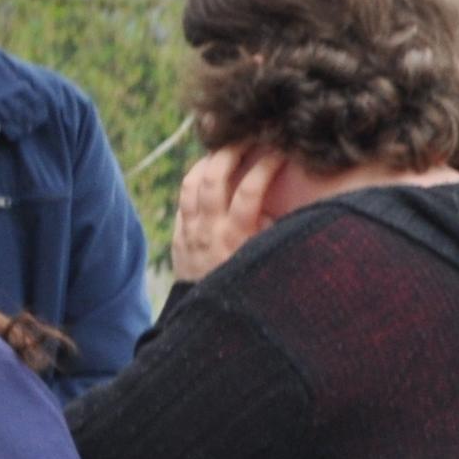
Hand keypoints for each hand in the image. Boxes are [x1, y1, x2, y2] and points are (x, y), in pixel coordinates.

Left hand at [174, 143, 280, 284]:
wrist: (209, 319)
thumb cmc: (248, 288)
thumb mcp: (267, 260)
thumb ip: (273, 231)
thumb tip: (276, 205)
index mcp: (235, 236)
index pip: (249, 189)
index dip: (266, 165)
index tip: (280, 151)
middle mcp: (208, 231)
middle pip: (213, 178)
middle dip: (230, 152)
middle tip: (247, 139)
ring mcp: (188, 233)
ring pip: (190, 184)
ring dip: (207, 162)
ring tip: (226, 150)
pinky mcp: (178, 237)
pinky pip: (182, 200)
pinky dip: (194, 182)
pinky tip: (208, 174)